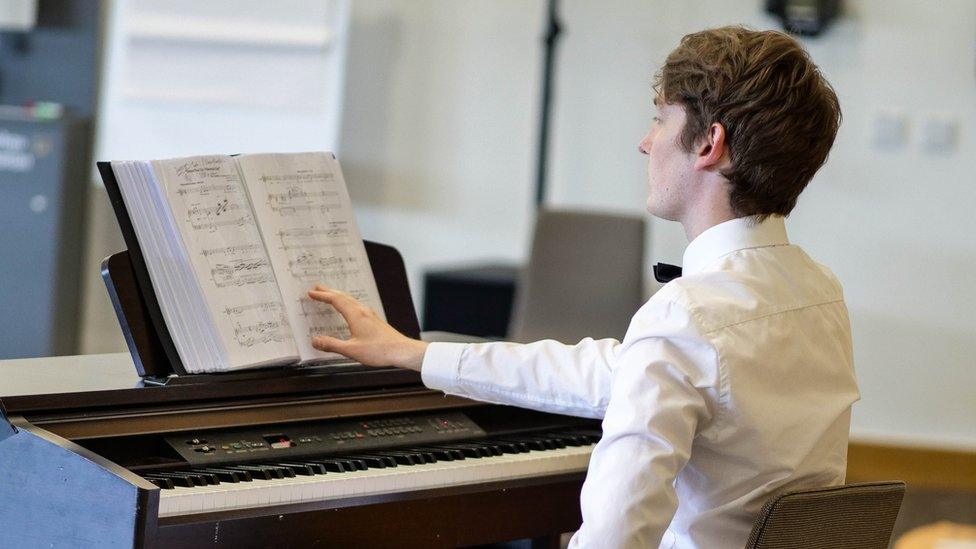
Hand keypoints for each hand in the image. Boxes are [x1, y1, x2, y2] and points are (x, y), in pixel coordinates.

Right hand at [307, 284, 427, 371]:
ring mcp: (370, 315)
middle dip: (329, 291)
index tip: (311, 293)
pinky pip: (357, 306)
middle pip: (343, 296)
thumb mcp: (351, 350)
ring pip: (351, 300)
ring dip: (338, 296)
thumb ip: (331, 345)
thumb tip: (315, 340)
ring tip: (330, 295)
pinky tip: (349, 309)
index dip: (322, 296)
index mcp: (356, 315)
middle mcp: (363, 311)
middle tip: (317, 287)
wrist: (401, 351)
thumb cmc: (379, 351)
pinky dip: (347, 303)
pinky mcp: (375, 320)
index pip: (335, 300)